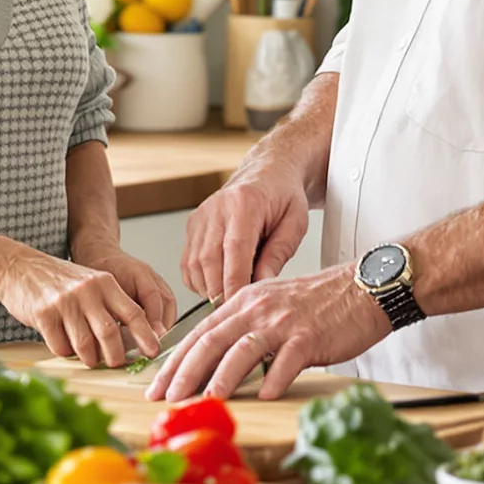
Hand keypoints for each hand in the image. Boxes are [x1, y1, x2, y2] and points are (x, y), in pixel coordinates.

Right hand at [0, 248, 165, 369]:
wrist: (19, 267)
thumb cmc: (60, 282)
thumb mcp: (91, 283)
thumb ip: (110, 306)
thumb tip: (133, 341)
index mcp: (105, 283)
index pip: (133, 312)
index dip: (146, 335)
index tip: (154, 351)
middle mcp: (87, 291)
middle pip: (110, 334)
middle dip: (116, 356)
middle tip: (116, 363)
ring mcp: (65, 302)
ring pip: (85, 345)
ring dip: (91, 359)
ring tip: (91, 359)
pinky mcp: (44, 314)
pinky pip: (60, 346)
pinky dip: (65, 352)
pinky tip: (64, 344)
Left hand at [147, 264, 389, 401]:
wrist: (363, 287)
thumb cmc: (319, 303)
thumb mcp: (273, 307)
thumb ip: (246, 328)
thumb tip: (220, 362)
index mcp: (244, 301)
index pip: (199, 332)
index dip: (175, 360)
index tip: (157, 385)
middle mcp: (258, 309)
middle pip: (211, 340)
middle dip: (185, 372)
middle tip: (167, 399)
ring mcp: (283, 322)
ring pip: (243, 349)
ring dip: (222, 377)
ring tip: (207, 400)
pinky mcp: (310, 335)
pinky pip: (288, 360)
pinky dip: (275, 378)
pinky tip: (266, 395)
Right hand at [181, 167, 310, 300]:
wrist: (267, 173)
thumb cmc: (283, 197)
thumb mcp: (295, 223)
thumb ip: (278, 254)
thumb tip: (260, 284)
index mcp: (245, 203)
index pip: (234, 250)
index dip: (234, 282)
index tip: (240, 305)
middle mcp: (216, 208)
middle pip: (208, 260)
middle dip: (220, 292)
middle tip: (236, 310)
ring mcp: (201, 216)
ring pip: (194, 264)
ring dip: (209, 288)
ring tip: (230, 297)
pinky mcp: (192, 225)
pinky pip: (188, 262)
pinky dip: (199, 281)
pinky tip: (218, 284)